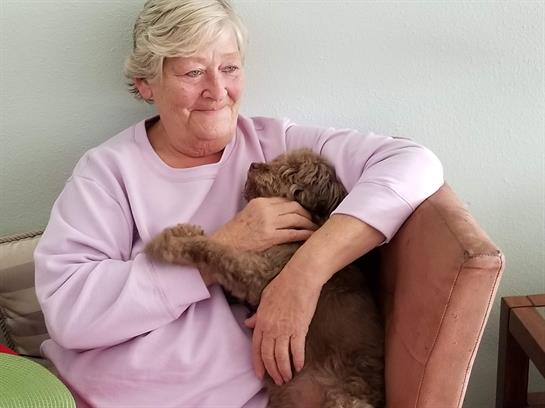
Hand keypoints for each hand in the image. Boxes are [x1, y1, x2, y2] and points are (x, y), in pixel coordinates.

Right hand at [211, 197, 317, 251]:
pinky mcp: (269, 237)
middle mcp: (265, 209)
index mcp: (259, 202)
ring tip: (315, 230)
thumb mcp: (247, 215)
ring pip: (297, 219)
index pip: (285, 200)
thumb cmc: (234, 235)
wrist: (222, 247)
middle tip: (314, 221)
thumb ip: (263, 211)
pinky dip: (305, 235)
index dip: (299, 206)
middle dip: (307, 214)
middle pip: (295, 207)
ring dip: (309, 224)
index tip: (306, 212)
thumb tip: (282, 214)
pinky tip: (311, 238)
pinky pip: (293, 233)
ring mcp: (268, 223)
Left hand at [244, 268, 321, 384]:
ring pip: (281, 356)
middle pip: (268, 355)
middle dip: (272, 371)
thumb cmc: (283, 284)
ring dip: (284, 370)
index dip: (257, 363)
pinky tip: (299, 366)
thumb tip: (247, 322)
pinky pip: (297, 350)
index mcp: (261, 320)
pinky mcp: (300, 328)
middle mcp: (271, 328)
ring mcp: (285, 329)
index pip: (256, 347)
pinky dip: (297, 360)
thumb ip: (257, 314)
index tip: (260, 374)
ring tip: (287, 377)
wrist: (300, 277)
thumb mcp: (265, 298)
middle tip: (277, 380)